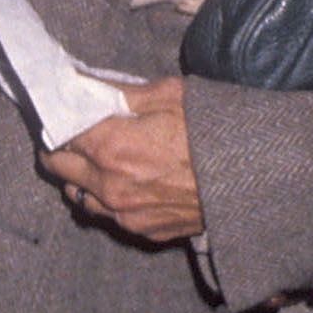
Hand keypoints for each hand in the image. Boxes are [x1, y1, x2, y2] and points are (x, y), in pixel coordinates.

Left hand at [41, 77, 203, 244]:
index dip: (57, 118)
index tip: (62, 111)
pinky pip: (107, 214)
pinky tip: (125, 182)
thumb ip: (119, 92)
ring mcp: (124, 212)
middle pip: (58, 165)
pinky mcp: (143, 231)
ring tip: (99, 160)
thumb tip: (83, 82)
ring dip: (80, 176)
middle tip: (76, 134)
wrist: (255, 181)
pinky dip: (105, 198)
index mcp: (110, 146)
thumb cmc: (214, 132)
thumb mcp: (169, 95)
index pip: (57, 131)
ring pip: (77, 194)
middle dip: (61, 147)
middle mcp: (109, 184)